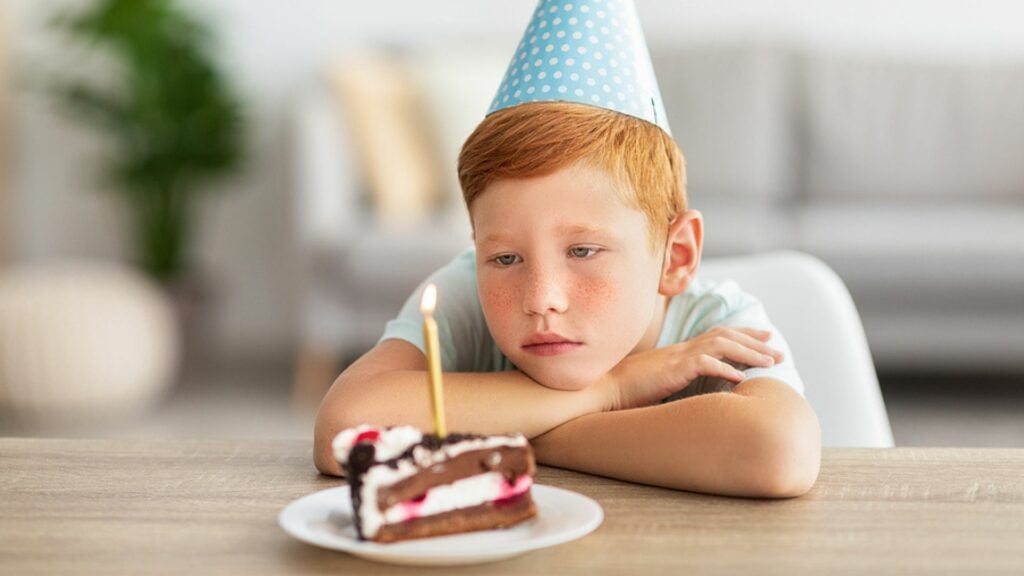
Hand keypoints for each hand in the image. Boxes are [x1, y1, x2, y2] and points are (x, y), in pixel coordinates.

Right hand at [599, 327, 783, 410]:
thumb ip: (676, 382)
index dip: (741, 335)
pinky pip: (705, 364)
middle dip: (754, 341)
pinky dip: (725, 368)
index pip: (715, 336)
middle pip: (725, 336)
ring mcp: (677, 357)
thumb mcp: (657, 384)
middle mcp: (681, 349)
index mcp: (678, 352)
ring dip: (749, 353)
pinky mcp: (672, 369)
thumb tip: (694, 393)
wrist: (603, 390)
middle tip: (778, 348)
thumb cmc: (625, 392)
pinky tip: (742, 377)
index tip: (762, 338)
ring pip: (721, 345)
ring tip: (771, 362)